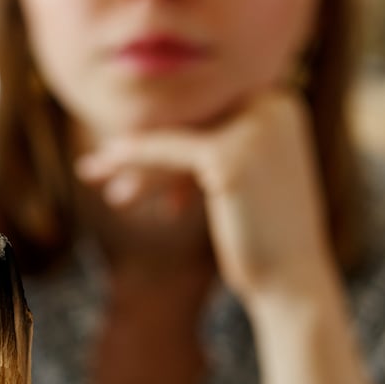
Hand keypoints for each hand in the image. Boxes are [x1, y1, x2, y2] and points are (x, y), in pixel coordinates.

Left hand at [77, 91, 333, 302]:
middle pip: (187, 121)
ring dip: (131, 159)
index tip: (123, 156)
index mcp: (281, 102)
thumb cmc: (264, 236)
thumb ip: (213, 145)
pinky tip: (109, 173)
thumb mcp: (239, 178)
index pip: (204, 111)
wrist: (293, 281)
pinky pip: (169, 151)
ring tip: (91, 174)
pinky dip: (136, 160)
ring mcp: (255, 127)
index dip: (162, 135)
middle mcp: (274, 104)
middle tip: (95, 164)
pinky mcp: (231, 155)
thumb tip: (160, 130)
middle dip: (142, 146)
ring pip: (175, 136)